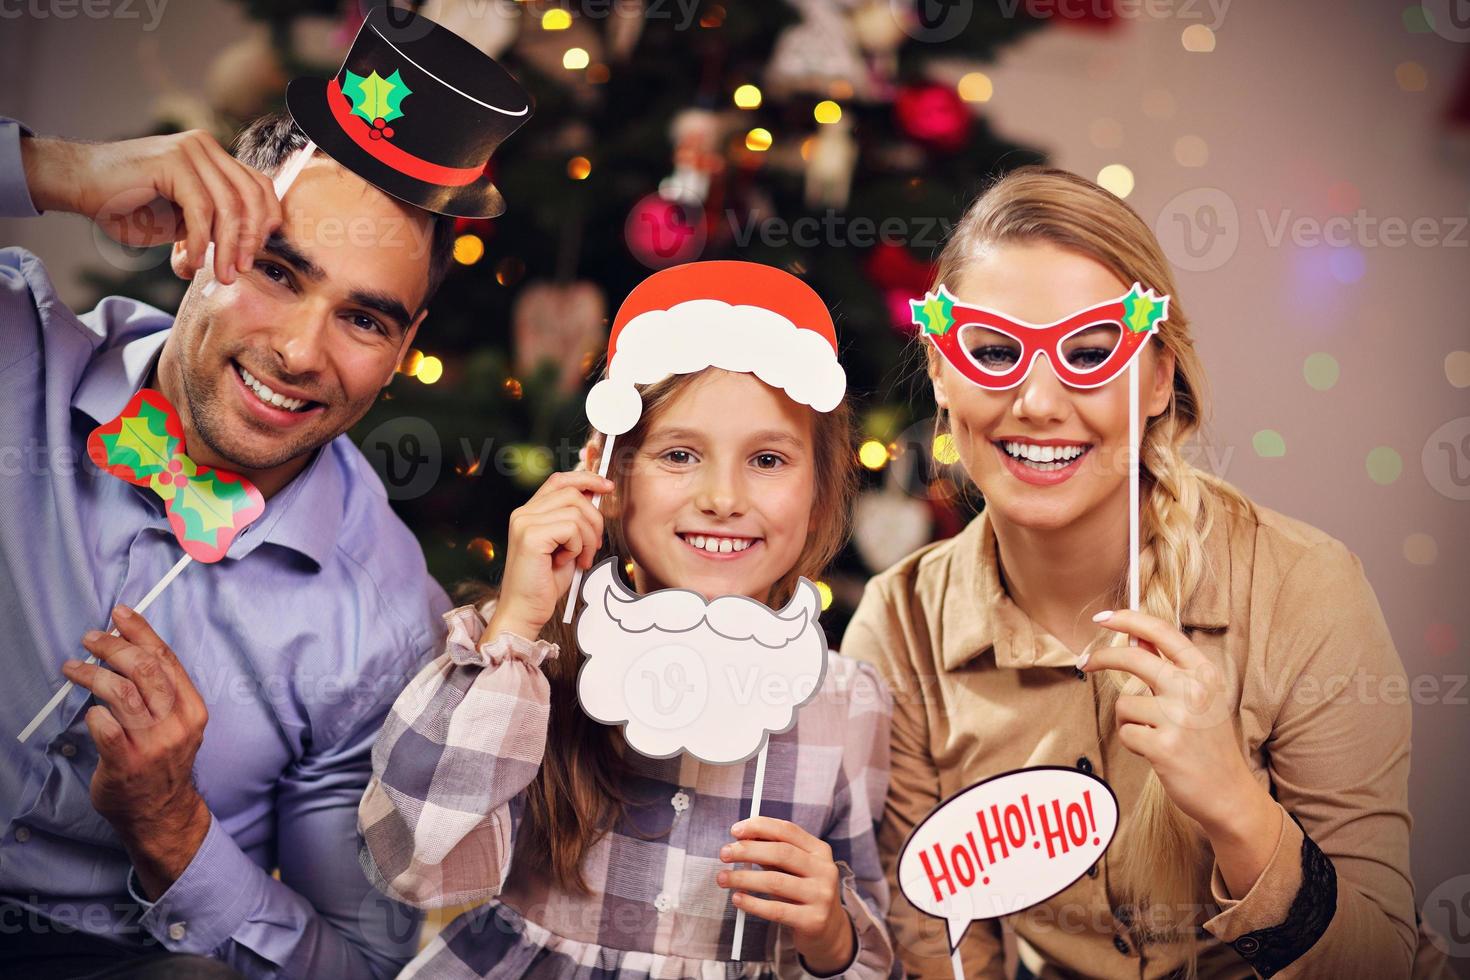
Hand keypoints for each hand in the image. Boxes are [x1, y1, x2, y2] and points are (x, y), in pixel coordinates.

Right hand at [19, 130, 281, 284]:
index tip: (253, 255)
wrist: (78, 184)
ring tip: (221, 274)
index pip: (258, 187)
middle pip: (250, 197)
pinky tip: (193, 261)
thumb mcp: (181, 221)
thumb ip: (212, 229)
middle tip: (240, 271)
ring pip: (229, 206)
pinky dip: (200, 240)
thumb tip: (241, 257)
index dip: (264, 223)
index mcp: (213, 156)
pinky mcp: (173, 162)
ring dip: (228, 247)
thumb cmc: (127, 205)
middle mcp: (206, 147)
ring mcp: (191, 151)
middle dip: (250, 239)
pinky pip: (200, 209)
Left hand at [62, 604, 211, 899]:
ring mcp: (152, 743)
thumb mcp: (176, 722)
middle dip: (113, 646)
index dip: (141, 631)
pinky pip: (104, 725)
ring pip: (120, 691)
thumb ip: (160, 690)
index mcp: (191, 708)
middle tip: (90, 639)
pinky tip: (89, 712)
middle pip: (143, 668)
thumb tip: (129, 646)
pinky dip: (93, 713)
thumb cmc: (163, 761)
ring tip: (74, 667)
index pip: (166, 658)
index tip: (120, 613)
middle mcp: (176, 722)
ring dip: (92, 673)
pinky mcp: (126, 761)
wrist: (161, 811)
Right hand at [483, 469, 612, 642]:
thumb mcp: (566, 545)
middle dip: (594, 519)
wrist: (525, 610)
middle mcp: (523, 513)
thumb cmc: (545, 583)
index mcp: (529, 512)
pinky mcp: (530, 536)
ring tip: (581, 559)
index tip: (607, 487)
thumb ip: (575, 521)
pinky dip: (579, 547)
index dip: (586, 479)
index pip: (559, 480)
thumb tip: (597, 496)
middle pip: (573, 493)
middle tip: (593, 546)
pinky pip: (571, 528)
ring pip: (576, 511)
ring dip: (588, 538)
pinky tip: (567, 562)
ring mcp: (524, 523)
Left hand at [718, 817, 855, 974]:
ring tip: (723, 878)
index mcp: (820, 850)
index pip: (788, 830)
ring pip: (776, 882)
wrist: (829, 930)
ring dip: (743, 878)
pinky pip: (776, 910)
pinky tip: (737, 899)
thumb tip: (741, 838)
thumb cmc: (802, 892)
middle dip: (747, 850)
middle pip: (781, 853)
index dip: (759, 827)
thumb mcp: (794, 868)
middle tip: (724, 854)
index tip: (734, 830)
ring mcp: (821, 896)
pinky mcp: (813, 920)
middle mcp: (824, 870)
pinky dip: (752, 903)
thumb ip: (773, 852)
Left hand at [1080, 609, 1282, 893]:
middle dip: (1102, 658)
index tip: (1103, 617)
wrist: (1229, 794)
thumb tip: (1136, 637)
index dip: (1128, 619)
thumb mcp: (1201, 697)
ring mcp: (1179, 718)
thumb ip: (1171, 667)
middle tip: (1086, 662)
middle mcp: (1194, 690)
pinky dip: (1133, 742)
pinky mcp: (1163, 746)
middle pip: (1133, 658)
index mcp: (1205, 673)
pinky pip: (1126, 732)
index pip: (1162, 632)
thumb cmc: (1209, 744)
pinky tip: (1155, 752)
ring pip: (1125, 703)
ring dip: (1130, 721)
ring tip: (1155, 736)